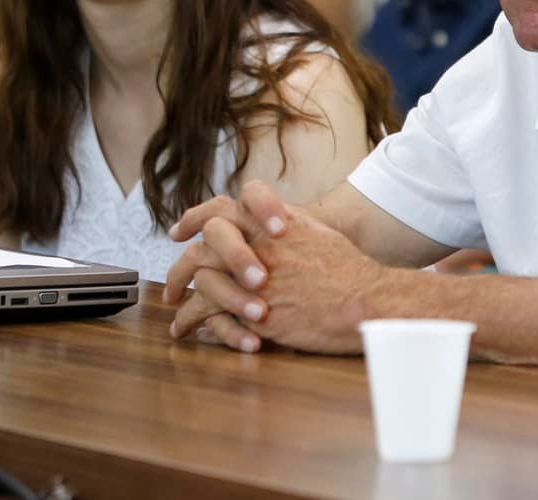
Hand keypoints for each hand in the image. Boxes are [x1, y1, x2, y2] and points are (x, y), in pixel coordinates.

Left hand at [166, 179, 386, 354]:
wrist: (365, 301)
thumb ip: (288, 225)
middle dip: (182, 263)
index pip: (223, 208)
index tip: (180, 231)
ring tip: (175, 308)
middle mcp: (258, 245)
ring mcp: (253, 278)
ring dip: (181, 294)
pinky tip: (188, 329)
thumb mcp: (317, 233)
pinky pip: (209, 313)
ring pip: (201, 279)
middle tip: (173, 282)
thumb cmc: (349, 270)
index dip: (196, 217)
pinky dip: (193, 321)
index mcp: (273, 222)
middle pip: (203, 245)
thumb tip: (267, 225)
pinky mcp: (252, 312)